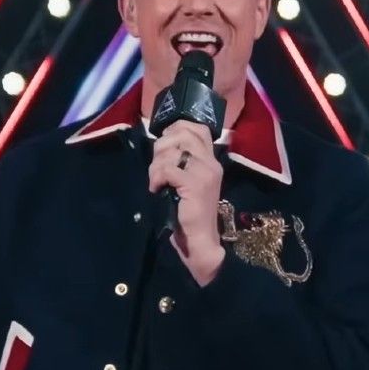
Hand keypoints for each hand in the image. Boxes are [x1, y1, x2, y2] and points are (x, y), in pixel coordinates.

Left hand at [149, 120, 225, 284]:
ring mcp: (205, 172)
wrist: (201, 240)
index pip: (198, 129)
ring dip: (157, 164)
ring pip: (173, 151)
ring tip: (157, 180)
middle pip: (183, 134)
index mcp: (212, 160)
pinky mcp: (195, 184)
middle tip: (157, 166)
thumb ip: (182, 162)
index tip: (165, 145)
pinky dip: (157, 177)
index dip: (177, 129)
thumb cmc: (190, 213)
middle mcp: (211, 162)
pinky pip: (168, 168)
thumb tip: (163, 143)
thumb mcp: (188, 181)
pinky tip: (157, 188)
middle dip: (162, 146)